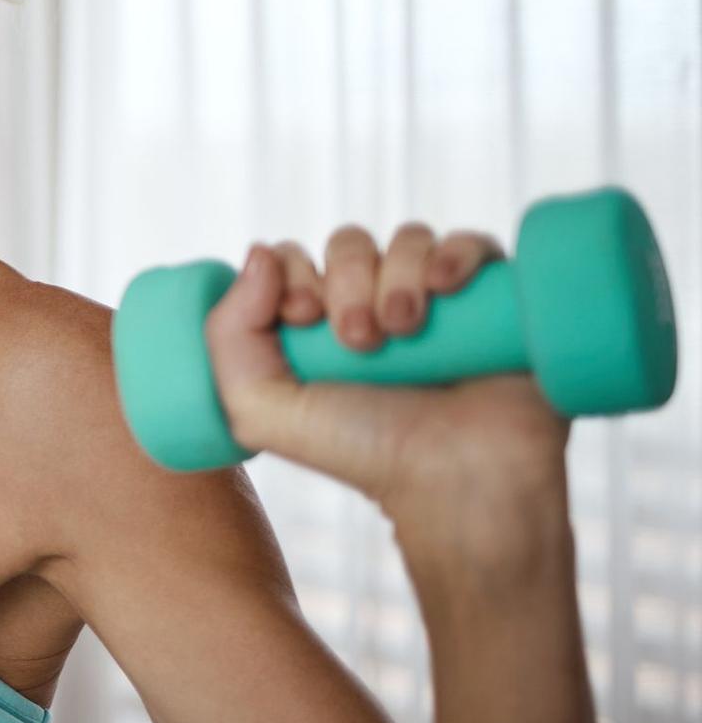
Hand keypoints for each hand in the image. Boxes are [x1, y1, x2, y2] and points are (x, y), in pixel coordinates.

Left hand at [205, 222, 570, 563]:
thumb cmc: (359, 451)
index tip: (303, 315)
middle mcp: (373, 304)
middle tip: (360, 340)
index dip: (292, 274)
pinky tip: (445, 287)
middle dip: (347, 281)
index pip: (292, 259)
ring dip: (398, 275)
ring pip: (408, 240)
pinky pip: (473, 243)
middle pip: (348, 244)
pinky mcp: (492, 300)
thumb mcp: (259, 410)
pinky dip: (454, 253)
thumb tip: (259, 253)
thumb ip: (230, 336)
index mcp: (316, 324)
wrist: (455, 482)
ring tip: (404, 329)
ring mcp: (435, 299)